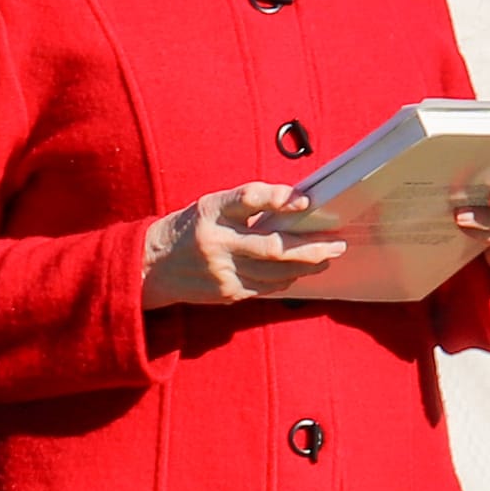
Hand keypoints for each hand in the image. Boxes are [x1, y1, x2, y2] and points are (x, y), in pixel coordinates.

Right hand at [142, 183, 347, 308]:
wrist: (152, 265)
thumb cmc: (190, 228)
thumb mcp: (212, 206)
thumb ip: (249, 205)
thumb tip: (294, 204)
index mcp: (212, 211)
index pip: (248, 199)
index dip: (277, 198)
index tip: (304, 200)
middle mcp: (217, 241)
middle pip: (273, 246)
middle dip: (311, 247)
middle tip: (337, 242)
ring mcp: (222, 271)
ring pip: (276, 272)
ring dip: (307, 265)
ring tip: (327, 257)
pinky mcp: (226, 293)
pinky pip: (267, 287)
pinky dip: (288, 278)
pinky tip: (300, 272)